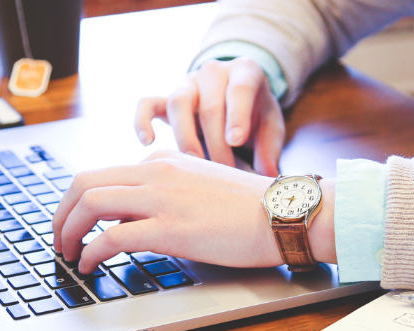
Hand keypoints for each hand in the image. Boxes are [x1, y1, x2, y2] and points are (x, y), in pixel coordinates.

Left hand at [52, 150, 284, 272]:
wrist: (284, 212)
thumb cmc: (250, 207)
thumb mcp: (200, 186)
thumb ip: (166, 193)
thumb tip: (131, 219)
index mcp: (164, 161)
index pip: (104, 174)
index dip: (79, 202)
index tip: (75, 223)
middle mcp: (156, 172)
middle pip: (85, 182)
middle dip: (61, 212)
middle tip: (58, 238)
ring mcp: (162, 198)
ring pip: (91, 203)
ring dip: (68, 230)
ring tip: (68, 253)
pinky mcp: (170, 228)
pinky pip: (112, 236)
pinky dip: (90, 252)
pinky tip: (90, 265)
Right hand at [134, 57, 284, 176]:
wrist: (237, 96)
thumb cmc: (256, 113)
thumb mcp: (271, 125)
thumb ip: (270, 148)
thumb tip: (267, 175)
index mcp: (245, 72)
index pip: (239, 89)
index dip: (237, 115)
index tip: (235, 140)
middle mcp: (214, 72)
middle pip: (210, 106)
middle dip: (216, 143)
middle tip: (224, 172)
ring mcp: (188, 83)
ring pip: (178, 103)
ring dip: (186, 137)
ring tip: (194, 164)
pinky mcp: (166, 98)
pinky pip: (147, 104)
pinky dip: (142, 120)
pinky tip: (147, 142)